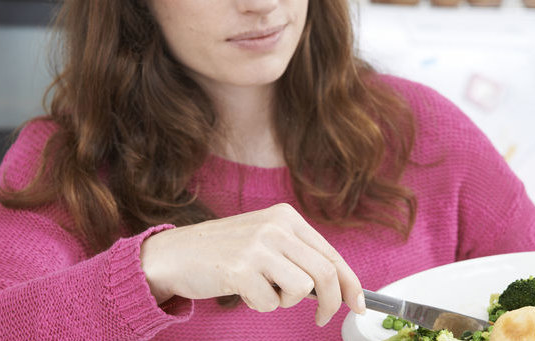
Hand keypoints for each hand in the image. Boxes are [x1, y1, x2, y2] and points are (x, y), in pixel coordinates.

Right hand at [139, 203, 365, 325]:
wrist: (175, 254)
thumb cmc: (224, 252)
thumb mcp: (265, 240)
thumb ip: (298, 255)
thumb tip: (337, 285)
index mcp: (286, 217)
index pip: (331, 254)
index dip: (350, 282)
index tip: (359, 304)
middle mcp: (275, 227)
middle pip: (325, 273)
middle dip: (330, 303)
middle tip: (322, 318)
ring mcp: (258, 246)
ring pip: (301, 289)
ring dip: (285, 301)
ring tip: (263, 290)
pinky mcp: (240, 268)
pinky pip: (270, 303)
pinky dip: (259, 305)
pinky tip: (242, 291)